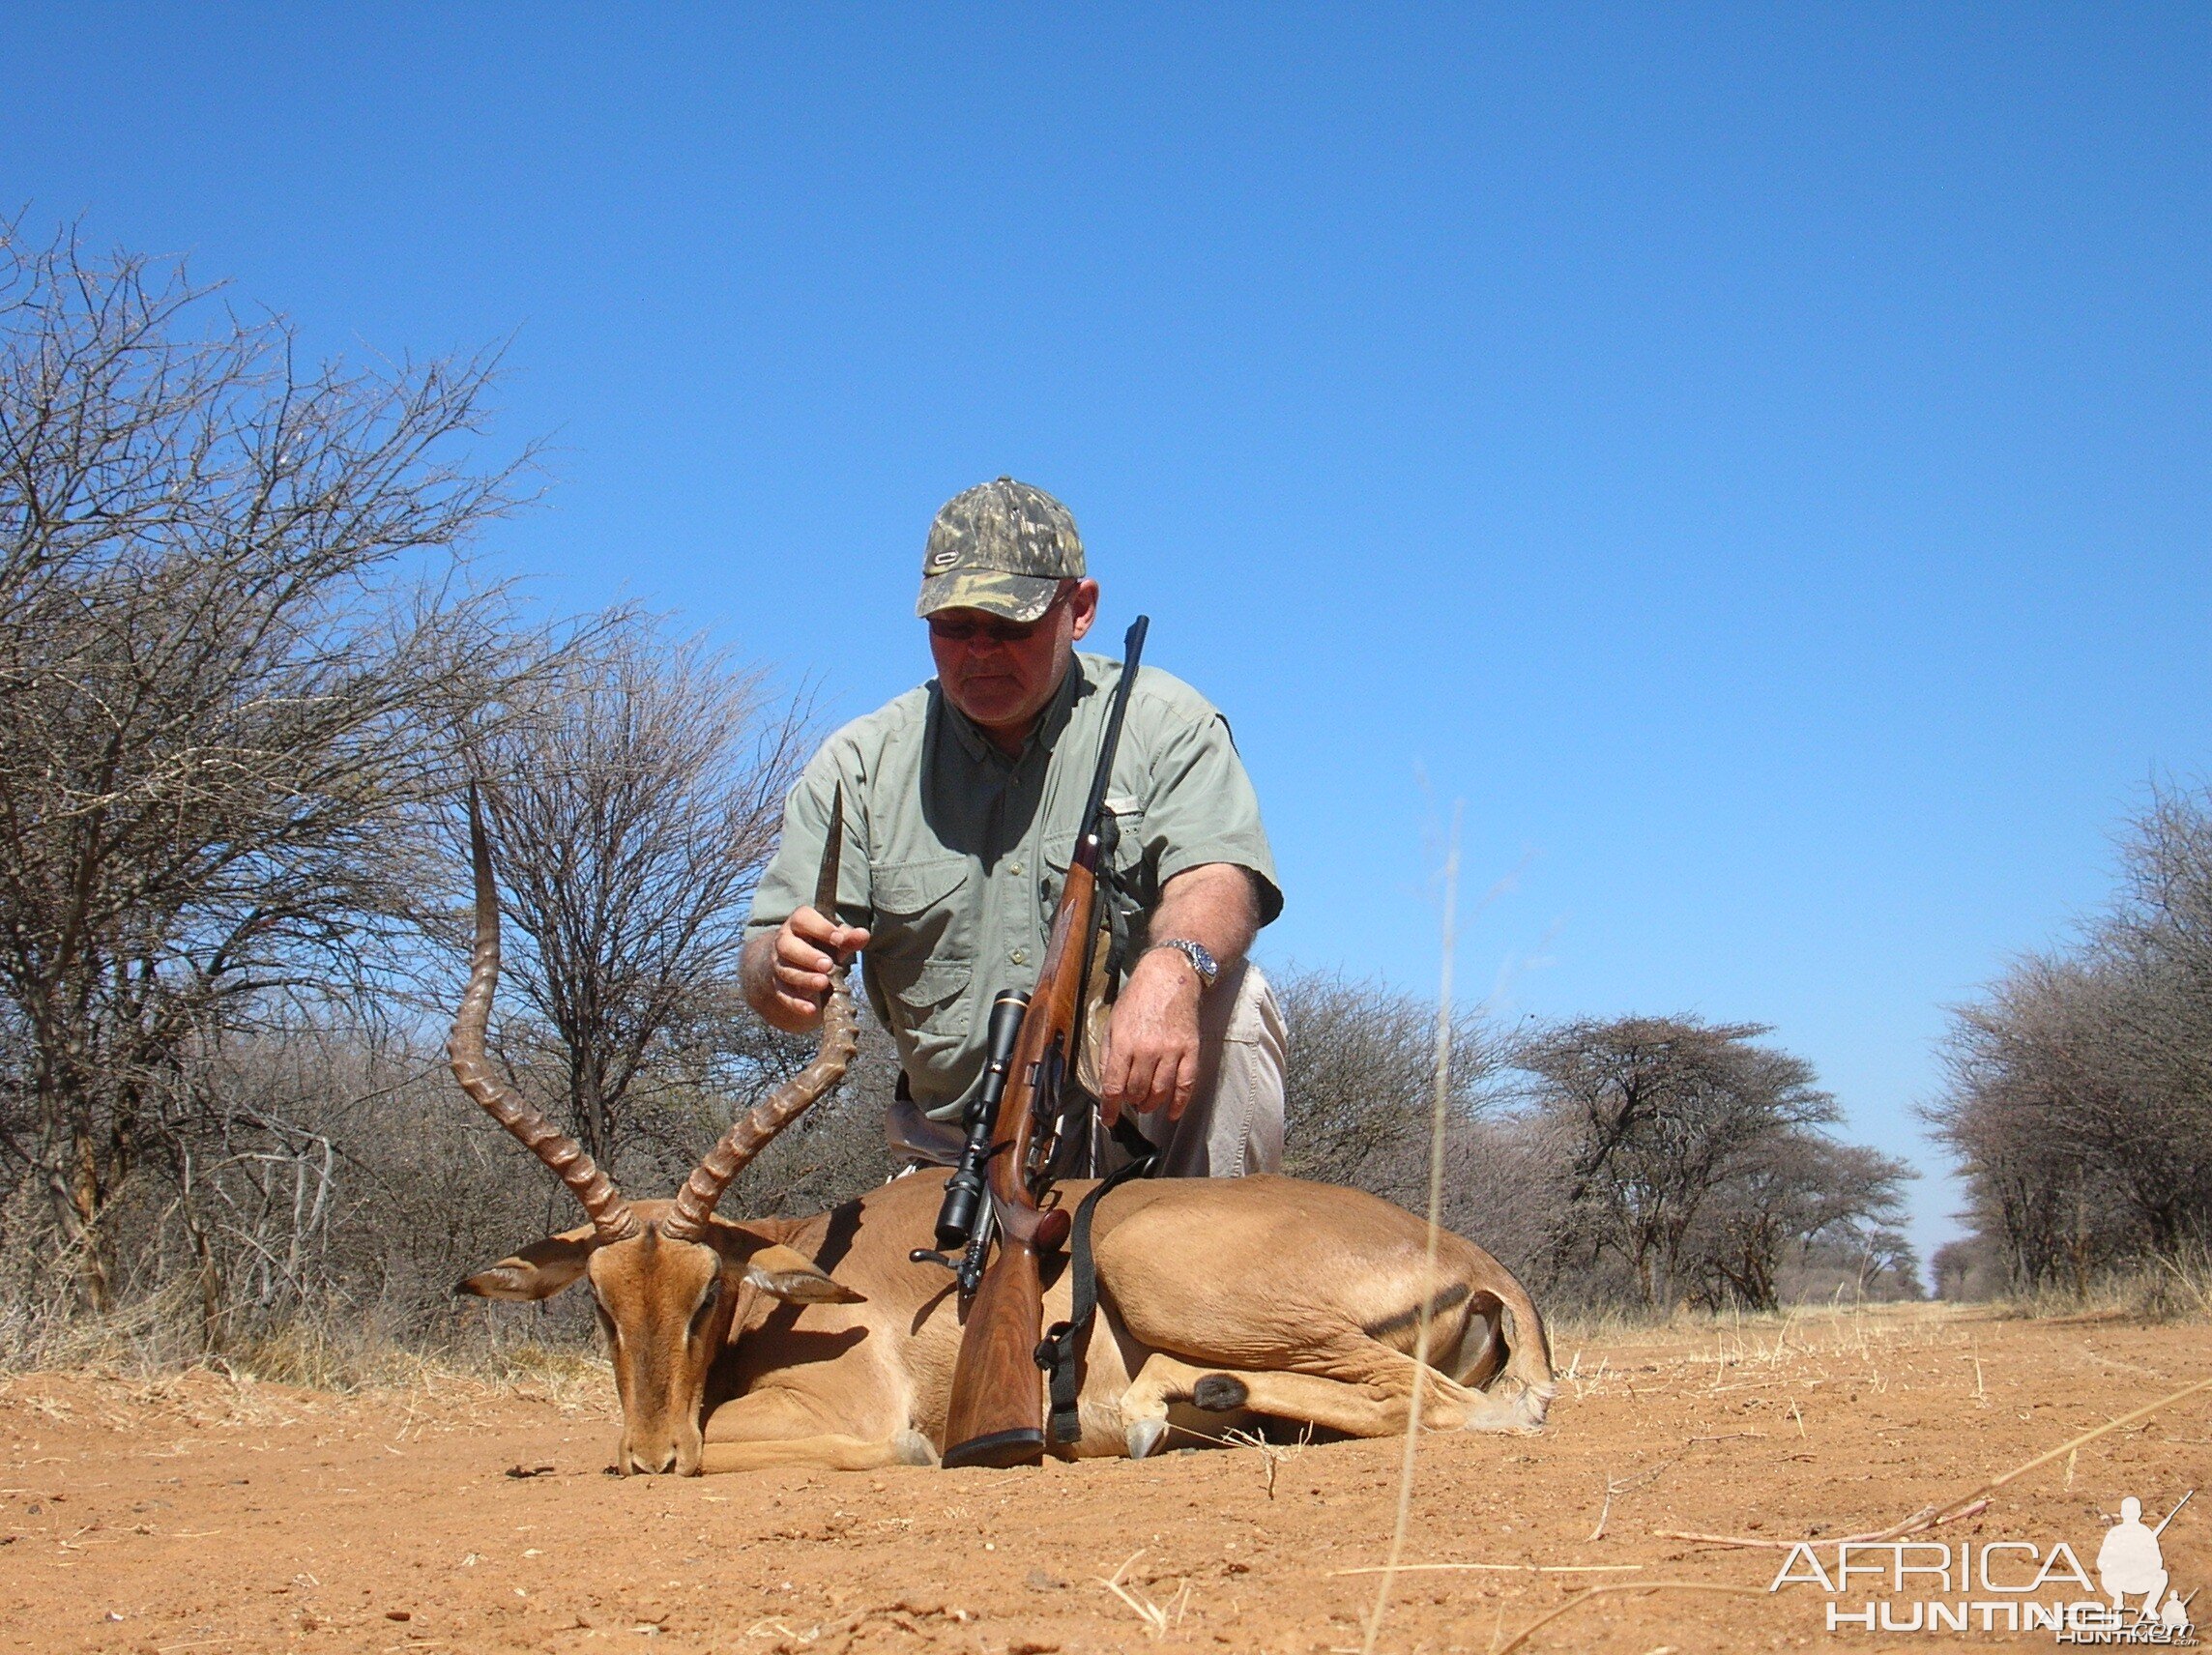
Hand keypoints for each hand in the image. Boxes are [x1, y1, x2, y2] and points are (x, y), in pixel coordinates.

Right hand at [767, 905, 870, 1023]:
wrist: (793, 961)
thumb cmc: (819, 944)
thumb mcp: (834, 938)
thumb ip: (848, 937)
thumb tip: (864, 935)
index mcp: (798, 923)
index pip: (803, 919)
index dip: (820, 928)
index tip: (839, 939)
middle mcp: (784, 942)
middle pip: (787, 946)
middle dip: (808, 956)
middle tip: (828, 964)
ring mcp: (779, 965)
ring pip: (786, 972)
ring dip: (805, 979)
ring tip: (823, 983)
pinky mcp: (778, 986)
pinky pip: (784, 995)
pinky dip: (797, 1004)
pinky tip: (811, 1009)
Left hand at [1098, 947, 1202, 1123]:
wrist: (1169, 977)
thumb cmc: (1137, 999)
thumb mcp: (1113, 1022)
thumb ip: (1108, 1054)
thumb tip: (1106, 1083)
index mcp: (1124, 1042)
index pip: (1114, 1086)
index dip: (1110, 1108)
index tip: (1109, 1120)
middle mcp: (1147, 1049)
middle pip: (1137, 1092)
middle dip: (1131, 1102)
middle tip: (1130, 1102)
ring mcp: (1171, 1050)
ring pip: (1160, 1092)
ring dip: (1151, 1104)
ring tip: (1146, 1105)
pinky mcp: (1190, 1050)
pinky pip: (1186, 1085)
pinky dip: (1179, 1104)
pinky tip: (1172, 1114)